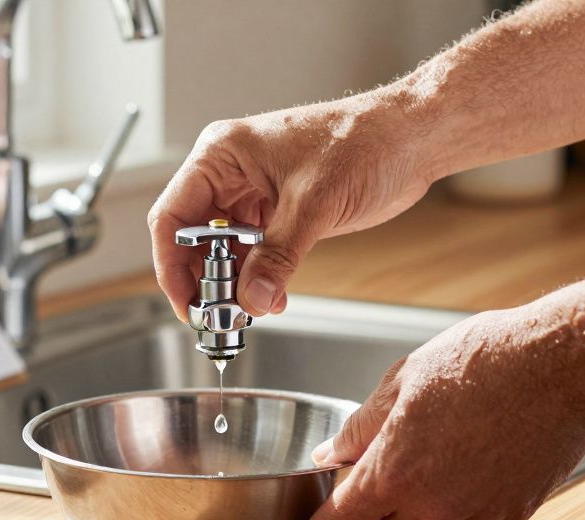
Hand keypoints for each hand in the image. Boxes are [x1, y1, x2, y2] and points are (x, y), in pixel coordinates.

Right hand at [148, 91, 435, 321]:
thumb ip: (277, 257)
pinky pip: (253, 252)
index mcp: (223, 155)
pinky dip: (257, 278)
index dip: (172, 264)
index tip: (186, 302)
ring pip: (222, 249)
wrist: (412, 139)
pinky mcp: (278, 210)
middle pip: (193, 237)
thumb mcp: (313, 205)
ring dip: (233, 283)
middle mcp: (231, 173)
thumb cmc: (365, 142)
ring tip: (248, 310)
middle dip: (204, 279)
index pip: (173, 216)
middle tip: (218, 315)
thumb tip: (250, 299)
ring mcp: (254, 192)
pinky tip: (270, 298)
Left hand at [278, 305, 584, 519]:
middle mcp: (434, 506)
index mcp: (395, 471)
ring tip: (409, 478)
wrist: (567, 364)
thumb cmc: (486, 359)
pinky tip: (456, 469)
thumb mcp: (403, 379)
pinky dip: (447, 509)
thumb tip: (330, 455)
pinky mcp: (512, 515)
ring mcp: (477, 516)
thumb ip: (360, 427)